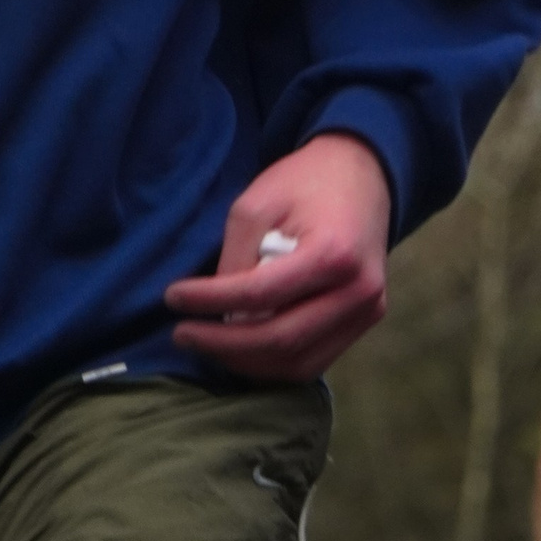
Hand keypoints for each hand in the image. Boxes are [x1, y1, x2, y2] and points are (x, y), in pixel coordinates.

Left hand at [164, 134, 391, 381]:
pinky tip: (241, 350)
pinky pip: (316, 361)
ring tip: (207, 345)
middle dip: (223, 345)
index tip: (172, 296)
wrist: (361, 176)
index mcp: (333, 254)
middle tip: (182, 334)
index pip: (261, 294)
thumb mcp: (257, 203)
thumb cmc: (303, 182)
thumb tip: (218, 312)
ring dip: (246, 362)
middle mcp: (359, 292)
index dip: (210, 301)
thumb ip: (237, 257)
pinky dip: (273, 364)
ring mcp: (368, 311)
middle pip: (282, 340)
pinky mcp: (366, 321)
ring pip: (299, 364)